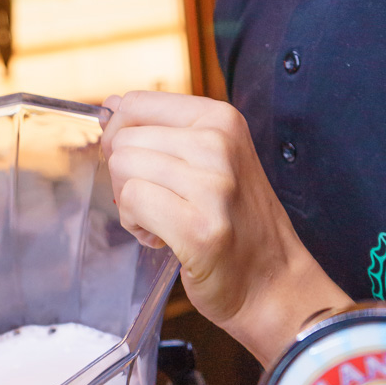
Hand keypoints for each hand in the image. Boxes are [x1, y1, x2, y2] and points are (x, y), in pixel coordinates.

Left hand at [102, 91, 350, 365]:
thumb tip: (112, 105)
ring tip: (165, 220)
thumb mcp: (213, 157)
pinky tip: (163, 238)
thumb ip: (164, 129)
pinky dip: (137, 225)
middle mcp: (219, 144)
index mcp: (221, 119)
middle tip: (160, 201)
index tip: (138, 162)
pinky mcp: (198, 228)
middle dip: (127, 175)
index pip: (136, 103)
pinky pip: (132, 204)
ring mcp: (212, 186)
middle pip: (124, 140)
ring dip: (131, 203)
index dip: (119, 135)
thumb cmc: (236, 221)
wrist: (273, 281)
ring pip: (123, 170)